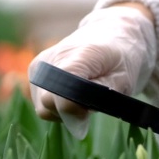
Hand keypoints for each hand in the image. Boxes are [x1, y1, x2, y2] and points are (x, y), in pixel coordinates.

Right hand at [29, 4, 155, 137]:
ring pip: (43, 107)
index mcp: (77, 56)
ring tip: (84, 95)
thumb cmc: (120, 59)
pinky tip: (73, 93)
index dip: (74, 111)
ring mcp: (40, 65)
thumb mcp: (122, 80)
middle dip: (71, 112)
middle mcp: (51, 59)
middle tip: (92, 101)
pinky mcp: (35, 71)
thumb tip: (76, 123)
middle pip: (48, 104)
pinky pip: (42, 103)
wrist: (111, 36)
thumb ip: (98, 99)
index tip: (90, 111)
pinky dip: (58, 105)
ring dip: (64, 111)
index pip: (60, 94)